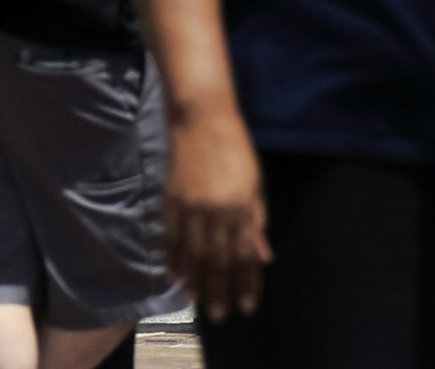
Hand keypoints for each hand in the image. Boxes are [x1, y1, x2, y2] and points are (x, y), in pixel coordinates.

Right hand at [164, 100, 268, 319]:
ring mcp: (189, 206)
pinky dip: (173, 260)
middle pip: (217, 261)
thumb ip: (257, 223)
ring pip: (192, 255)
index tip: (247, 307)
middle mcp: (215, 211)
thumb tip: (264, 258)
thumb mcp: (256, 185)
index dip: (247, 284)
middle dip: (221, 292)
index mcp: (242, 207)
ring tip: (198, 303)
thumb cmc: (236, 150)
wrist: (201, 119)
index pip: (245, 256)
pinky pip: (171, 239)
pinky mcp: (170, 200)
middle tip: (222, 315)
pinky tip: (176, 277)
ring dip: (196, 282)